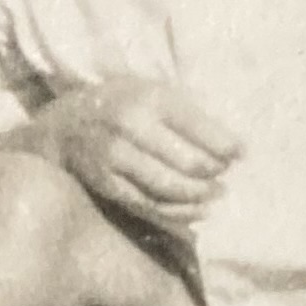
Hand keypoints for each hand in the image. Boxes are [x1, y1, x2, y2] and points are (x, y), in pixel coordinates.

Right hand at [42, 79, 241, 234]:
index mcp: (150, 98)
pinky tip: (196, 210)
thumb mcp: (154, 93)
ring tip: (217, 194)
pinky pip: (149, 205)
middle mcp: (131, 127)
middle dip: (215, 172)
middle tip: (227, 175)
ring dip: (200, 196)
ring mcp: (115, 158)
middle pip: (188, 161)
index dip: (227, 145)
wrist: (62, 126)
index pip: (199, 126)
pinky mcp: (106, 185)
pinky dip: (177, 212)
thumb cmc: (122, 104)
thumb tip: (235, 145)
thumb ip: (190, 115)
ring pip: (169, 188)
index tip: (243, 153)